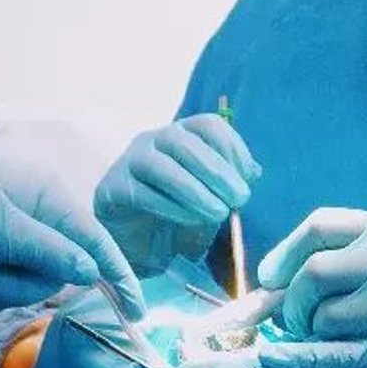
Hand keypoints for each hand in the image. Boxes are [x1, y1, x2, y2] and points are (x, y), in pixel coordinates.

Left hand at [0, 155, 143, 324]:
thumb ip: (43, 248)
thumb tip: (90, 269)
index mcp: (42, 197)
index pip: (91, 239)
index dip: (116, 273)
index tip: (136, 310)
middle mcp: (30, 223)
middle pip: (51, 278)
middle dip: (10, 283)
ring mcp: (4, 250)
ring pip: (18, 295)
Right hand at [94, 115, 261, 273]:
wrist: (138, 242)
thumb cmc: (179, 213)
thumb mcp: (213, 197)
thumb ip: (231, 183)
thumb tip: (253, 172)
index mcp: (183, 134)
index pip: (209, 125)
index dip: (233, 148)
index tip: (248, 178)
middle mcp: (155, 140)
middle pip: (186, 143)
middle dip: (217, 171)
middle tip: (239, 199)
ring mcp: (130, 161)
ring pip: (162, 165)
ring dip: (195, 190)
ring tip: (218, 214)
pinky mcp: (113, 188)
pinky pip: (143, 193)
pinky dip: (172, 208)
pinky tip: (191, 221)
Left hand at [254, 209, 366, 367]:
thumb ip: (357, 255)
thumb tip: (279, 282)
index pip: (321, 226)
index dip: (285, 252)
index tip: (269, 277)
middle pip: (314, 272)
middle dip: (292, 299)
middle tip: (294, 317)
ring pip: (323, 317)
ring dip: (312, 331)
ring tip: (327, 336)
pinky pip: (332, 353)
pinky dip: (297, 357)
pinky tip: (273, 357)